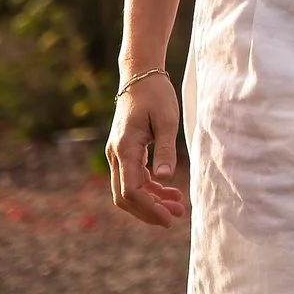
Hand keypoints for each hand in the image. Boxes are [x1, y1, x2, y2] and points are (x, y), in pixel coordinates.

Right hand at [107, 72, 186, 227]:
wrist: (140, 75)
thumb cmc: (156, 94)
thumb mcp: (167, 120)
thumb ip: (165, 150)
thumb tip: (165, 178)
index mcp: (124, 148)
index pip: (130, 190)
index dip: (149, 208)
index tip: (169, 217)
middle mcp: (116, 154)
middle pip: (125, 196)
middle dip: (149, 210)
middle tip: (175, 217)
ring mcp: (119, 153)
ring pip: (129, 189)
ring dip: (151, 201)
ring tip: (178, 207)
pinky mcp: (126, 151)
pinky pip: (134, 178)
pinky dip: (150, 188)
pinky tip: (169, 192)